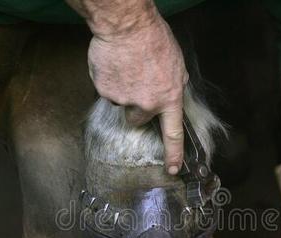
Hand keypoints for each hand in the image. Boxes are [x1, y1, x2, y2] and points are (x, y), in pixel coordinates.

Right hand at [87, 11, 187, 174]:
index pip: (173, 133)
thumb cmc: (153, 39)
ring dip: (122, 90)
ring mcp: (124, 99)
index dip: (173, 153)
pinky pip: (106, 91)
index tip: (172, 168)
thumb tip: (169, 97)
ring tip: (127, 68)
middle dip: (137, 107)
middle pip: (138, 119)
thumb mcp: (176, 64)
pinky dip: (109, 80)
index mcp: (169, 97)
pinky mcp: (105, 91)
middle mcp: (147, 104)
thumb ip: (172, 86)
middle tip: (137, 85)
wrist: (126, 25)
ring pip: (121, 103)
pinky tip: (114, 65)